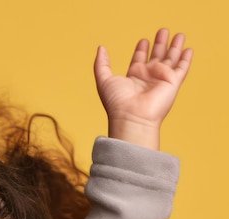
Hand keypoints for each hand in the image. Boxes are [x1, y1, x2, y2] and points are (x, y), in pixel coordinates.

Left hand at [94, 28, 192, 148]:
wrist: (132, 117)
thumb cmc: (117, 102)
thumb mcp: (104, 80)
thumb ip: (101, 64)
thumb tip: (100, 48)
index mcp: (133, 77)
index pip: (139, 60)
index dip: (141, 50)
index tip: (143, 40)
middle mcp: (148, 78)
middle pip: (156, 57)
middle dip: (159, 44)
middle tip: (162, 31)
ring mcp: (161, 80)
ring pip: (171, 59)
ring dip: (174, 47)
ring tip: (178, 34)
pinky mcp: (173, 82)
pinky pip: (182, 68)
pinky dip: (186, 59)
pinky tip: (188, 49)